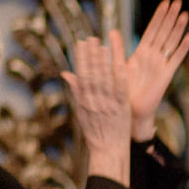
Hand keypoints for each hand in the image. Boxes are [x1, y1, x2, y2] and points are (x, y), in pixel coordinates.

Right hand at [62, 34, 131, 184]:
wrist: (108, 150)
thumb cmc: (95, 132)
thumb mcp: (81, 112)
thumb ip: (76, 91)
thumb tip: (66, 73)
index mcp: (84, 101)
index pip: (81, 75)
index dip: (81, 58)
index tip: (80, 43)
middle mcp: (94, 101)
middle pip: (91, 74)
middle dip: (90, 55)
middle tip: (90, 38)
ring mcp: (108, 104)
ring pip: (104, 79)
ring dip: (102, 61)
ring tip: (102, 44)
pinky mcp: (122, 108)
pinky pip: (120, 88)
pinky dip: (118, 75)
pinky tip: (118, 62)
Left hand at [125, 0, 188, 138]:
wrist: (130, 111)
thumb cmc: (123, 91)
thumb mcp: (116, 67)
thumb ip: (115, 50)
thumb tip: (108, 32)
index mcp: (141, 53)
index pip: (152, 30)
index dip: (159, 16)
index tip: (165, 2)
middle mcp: (153, 57)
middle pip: (164, 32)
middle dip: (170, 16)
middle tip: (178, 1)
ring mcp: (161, 64)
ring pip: (171, 41)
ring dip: (178, 27)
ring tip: (184, 13)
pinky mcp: (167, 74)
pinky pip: (176, 58)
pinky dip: (183, 47)